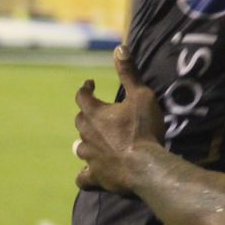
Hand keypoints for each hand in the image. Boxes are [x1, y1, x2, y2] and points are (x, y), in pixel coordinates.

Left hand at [74, 46, 162, 193]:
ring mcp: (90, 157)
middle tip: (96, 112)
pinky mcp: (96, 176)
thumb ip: (129, 73)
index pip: (82, 96)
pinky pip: (83, 177)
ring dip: (85, 142)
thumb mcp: (141, 95)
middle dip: (86, 114)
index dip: (86, 89)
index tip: (91, 84)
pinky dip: (85, 173)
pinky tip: (90, 172)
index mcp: (96, 114)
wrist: (145, 166)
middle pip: (79, 121)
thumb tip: (120, 48)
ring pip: (79, 147)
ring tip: (91, 141)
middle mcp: (87, 134)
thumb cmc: (144, 128)